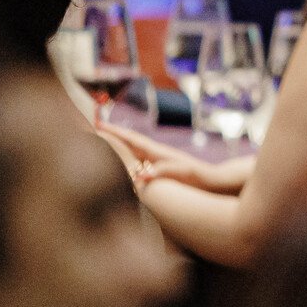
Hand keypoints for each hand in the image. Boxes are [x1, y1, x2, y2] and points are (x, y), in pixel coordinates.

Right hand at [97, 124, 238, 192]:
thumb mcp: (181, 173)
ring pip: (132, 150)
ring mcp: (158, 160)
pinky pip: (138, 161)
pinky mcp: (160, 168)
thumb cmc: (198, 177)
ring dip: (117, 145)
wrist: (213, 180)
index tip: (99, 126)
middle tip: (93, 128)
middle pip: (129, 142)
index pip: (132, 140)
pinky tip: (121, 162)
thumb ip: (163, 172)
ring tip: (101, 141)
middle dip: (112, 135)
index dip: (115, 133)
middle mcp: (156, 153)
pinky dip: (126, 158)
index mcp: (158, 152)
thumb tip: (141, 177)